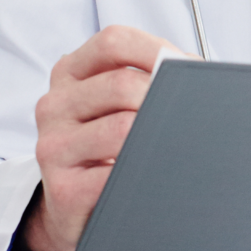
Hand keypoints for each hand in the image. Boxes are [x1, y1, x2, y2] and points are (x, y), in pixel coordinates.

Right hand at [19, 25, 186, 250]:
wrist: (71, 208)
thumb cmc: (106, 147)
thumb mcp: (113, 105)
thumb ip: (144, 80)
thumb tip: (196, 72)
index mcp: (68, 75)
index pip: (112, 42)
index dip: (155, 49)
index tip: (185, 66)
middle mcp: (54, 106)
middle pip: (121, 85)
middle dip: (164, 97)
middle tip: (188, 113)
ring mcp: (54, 147)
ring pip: (122, 129)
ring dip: (158, 137)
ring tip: (175, 144)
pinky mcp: (63, 188)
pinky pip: (115, 175)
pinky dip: (145, 174)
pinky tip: (158, 176)